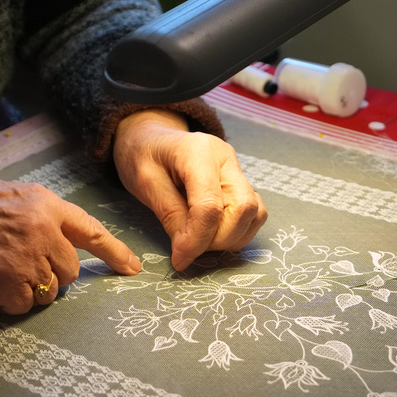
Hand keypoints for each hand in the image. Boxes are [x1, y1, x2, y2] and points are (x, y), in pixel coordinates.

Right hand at [0, 163, 141, 313]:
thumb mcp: (6, 199)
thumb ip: (36, 220)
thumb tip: (54, 251)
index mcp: (45, 203)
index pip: (92, 231)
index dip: (115, 253)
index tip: (133, 270)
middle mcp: (44, 229)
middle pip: (68, 272)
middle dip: (48, 276)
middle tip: (12, 266)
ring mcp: (28, 257)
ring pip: (47, 292)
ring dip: (25, 289)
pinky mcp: (8, 282)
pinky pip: (21, 306)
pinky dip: (4, 301)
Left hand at [113, 109, 266, 270]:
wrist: (150, 137)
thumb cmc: (142, 155)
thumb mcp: (145, 183)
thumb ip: (170, 215)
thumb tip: (188, 250)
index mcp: (199, 152)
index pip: (210, 206)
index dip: (197, 240)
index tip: (180, 260)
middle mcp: (226, 158)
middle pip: (243, 209)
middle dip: (218, 239)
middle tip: (190, 248)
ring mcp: (237, 169)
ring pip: (254, 213)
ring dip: (230, 237)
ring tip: (200, 240)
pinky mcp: (241, 182)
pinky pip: (254, 213)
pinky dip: (238, 231)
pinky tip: (213, 233)